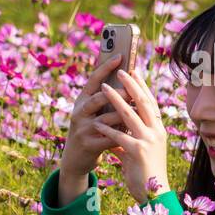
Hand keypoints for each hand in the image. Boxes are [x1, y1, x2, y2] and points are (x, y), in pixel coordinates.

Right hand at [58, 56, 129, 201]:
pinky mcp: (88, 144)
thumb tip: (128, 78)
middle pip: (98, 97)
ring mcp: (82, 128)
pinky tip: (133, 132)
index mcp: (82, 100)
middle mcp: (79, 112)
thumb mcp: (94, 112)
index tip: (121, 55)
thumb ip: (106, 98)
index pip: (94, 79)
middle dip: (117, 93)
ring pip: (106, 118)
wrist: (76, 159)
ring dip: (123, 115)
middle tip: (132, 89)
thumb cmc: (91, 130)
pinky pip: (109, 137)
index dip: (106, 67)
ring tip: (138, 112)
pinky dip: (122, 134)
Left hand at [92, 68, 170, 205]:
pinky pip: (119, 136)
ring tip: (104, 87)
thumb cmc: (147, 174)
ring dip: (116, 100)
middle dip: (131, 85)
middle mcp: (156, 132)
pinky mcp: (138, 152)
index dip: (142, 86)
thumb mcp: (141, 152)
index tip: (134, 72)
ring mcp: (148, 141)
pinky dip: (107, 128)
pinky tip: (97, 122)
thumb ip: (130, 141)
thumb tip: (118, 134)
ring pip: (130, 115)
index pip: (151, 103)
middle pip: (143, 103)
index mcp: (159, 130)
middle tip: (121, 70)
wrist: (155, 194)